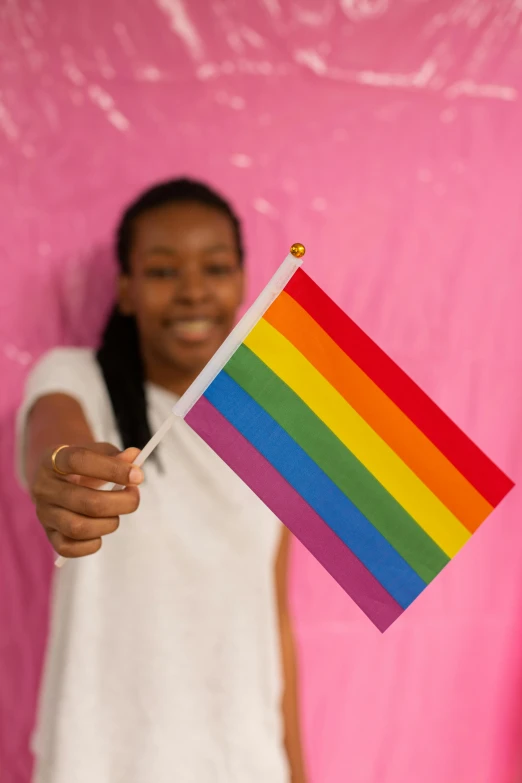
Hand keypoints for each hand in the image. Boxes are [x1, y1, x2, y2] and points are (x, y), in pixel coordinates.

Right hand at [30, 443, 143, 557]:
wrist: (56, 480)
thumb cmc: (82, 466)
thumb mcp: (97, 453)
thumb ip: (116, 456)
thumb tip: (135, 456)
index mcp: (53, 460)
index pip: (79, 461)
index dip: (112, 469)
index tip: (137, 476)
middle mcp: (44, 487)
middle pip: (86, 501)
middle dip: (121, 503)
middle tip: (134, 497)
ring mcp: (44, 514)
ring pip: (79, 528)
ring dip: (109, 523)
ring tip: (117, 514)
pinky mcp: (49, 535)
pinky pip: (70, 548)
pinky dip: (93, 543)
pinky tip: (101, 529)